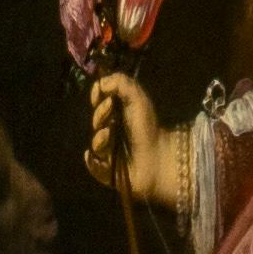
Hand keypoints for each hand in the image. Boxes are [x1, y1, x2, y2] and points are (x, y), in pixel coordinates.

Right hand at [81, 70, 180, 210]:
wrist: (160, 156)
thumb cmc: (149, 127)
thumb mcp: (138, 98)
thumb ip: (121, 83)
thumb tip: (100, 82)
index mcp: (120, 115)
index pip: (100, 104)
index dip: (98, 98)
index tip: (102, 95)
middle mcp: (113, 132)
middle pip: (95, 122)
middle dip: (100, 115)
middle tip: (110, 111)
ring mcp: (110, 153)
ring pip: (94, 144)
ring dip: (99, 138)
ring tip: (110, 135)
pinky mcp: (109, 171)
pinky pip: (93, 165)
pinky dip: (92, 162)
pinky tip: (94, 156)